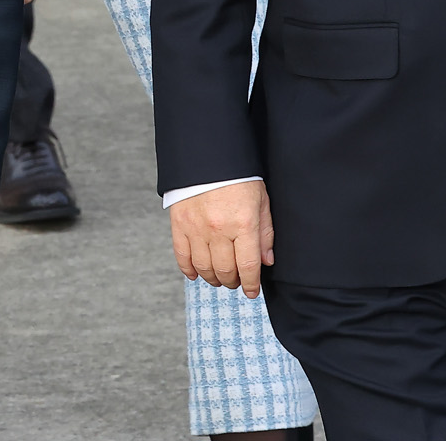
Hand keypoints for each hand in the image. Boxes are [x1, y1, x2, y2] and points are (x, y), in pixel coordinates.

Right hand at [168, 179, 272, 298]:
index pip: (247, 266)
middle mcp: (219, 229)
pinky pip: (182, 256)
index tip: (252, 291)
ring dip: (213, 279)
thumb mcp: (261, 200)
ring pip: (204, 268)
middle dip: (233, 281)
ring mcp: (196, 228)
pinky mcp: (179, 224)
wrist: (208, 155)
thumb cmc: (238, 176)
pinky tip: (196, 273)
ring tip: (219, 278)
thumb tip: (266, 261)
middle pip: (225, 271)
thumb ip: (265, 232)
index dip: (251, 284)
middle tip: (236, 281)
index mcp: (243, 223)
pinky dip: (189, 270)